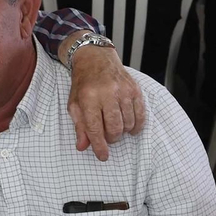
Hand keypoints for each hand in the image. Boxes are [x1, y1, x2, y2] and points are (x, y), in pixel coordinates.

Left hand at [65, 41, 145, 160]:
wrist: (95, 59)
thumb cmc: (84, 83)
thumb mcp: (75, 104)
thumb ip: (80, 126)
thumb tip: (83, 146)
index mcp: (88, 98)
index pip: (95, 129)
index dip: (100, 146)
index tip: (103, 156)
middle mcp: (107, 93)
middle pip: (114, 129)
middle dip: (111, 138)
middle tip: (107, 135)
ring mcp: (123, 91)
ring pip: (128, 124)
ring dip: (122, 131)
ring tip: (116, 125)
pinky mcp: (135, 90)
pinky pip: (140, 115)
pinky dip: (136, 125)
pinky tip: (130, 127)